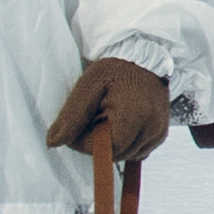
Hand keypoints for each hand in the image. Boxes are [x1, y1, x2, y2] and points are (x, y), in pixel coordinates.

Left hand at [47, 57, 171, 163]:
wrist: (143, 59)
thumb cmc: (115, 69)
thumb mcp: (88, 86)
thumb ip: (72, 116)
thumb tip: (53, 142)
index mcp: (135, 117)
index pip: (106, 149)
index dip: (87, 143)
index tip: (79, 126)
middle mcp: (152, 129)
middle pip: (116, 154)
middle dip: (99, 143)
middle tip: (93, 118)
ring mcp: (158, 133)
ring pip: (126, 155)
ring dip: (111, 143)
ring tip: (107, 117)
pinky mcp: (160, 134)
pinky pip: (138, 151)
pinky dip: (125, 143)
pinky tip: (119, 124)